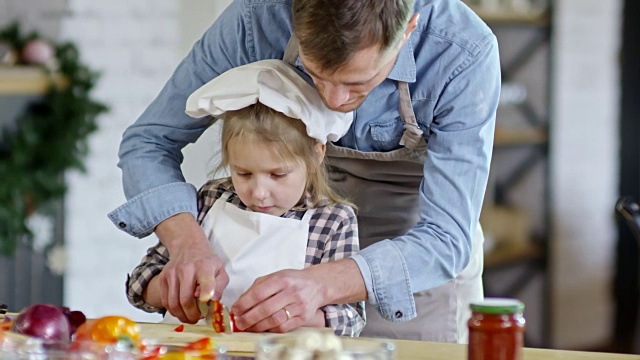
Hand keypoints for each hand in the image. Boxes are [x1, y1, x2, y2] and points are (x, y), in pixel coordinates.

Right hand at [155, 213, 228, 322]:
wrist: (188, 246)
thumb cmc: (206, 261)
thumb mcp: (220, 270)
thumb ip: (220, 286)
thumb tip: (213, 301)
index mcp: (204, 266)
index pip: (205, 280)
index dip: (206, 291)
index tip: (206, 300)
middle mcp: (186, 269)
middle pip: (186, 299)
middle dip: (193, 315)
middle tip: (198, 318)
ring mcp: (172, 273)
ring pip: (174, 303)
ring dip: (182, 316)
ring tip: (190, 318)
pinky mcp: (163, 278)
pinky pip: (166, 301)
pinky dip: (173, 311)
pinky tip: (181, 311)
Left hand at [231, 259, 364, 332]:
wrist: (317, 285)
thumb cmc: (292, 280)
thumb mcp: (275, 276)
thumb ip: (257, 287)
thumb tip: (240, 303)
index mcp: (282, 279)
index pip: (259, 293)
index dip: (245, 303)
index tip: (235, 310)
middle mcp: (291, 292)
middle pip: (266, 308)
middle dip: (249, 318)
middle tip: (239, 323)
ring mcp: (298, 305)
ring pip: (274, 320)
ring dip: (258, 326)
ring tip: (249, 327)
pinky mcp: (303, 317)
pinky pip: (284, 327)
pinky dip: (271, 330)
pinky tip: (263, 328)